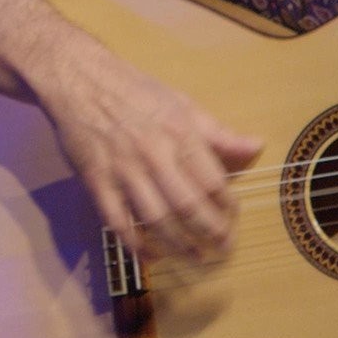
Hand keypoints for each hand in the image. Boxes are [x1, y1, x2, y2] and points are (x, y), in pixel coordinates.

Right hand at [33, 48, 261, 260]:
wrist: (80, 80)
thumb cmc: (135, 90)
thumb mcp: (182, 103)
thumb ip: (218, 132)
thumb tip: (256, 146)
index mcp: (179, 134)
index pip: (213, 181)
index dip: (227, 206)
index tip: (232, 217)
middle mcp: (154, 155)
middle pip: (188, 206)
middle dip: (210, 233)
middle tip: (222, 248)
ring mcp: (123, 171)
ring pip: (156, 219)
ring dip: (178, 246)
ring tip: (195, 257)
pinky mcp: (97, 181)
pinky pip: (117, 221)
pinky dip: (134, 244)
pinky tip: (149, 255)